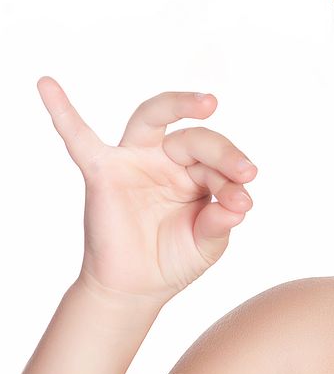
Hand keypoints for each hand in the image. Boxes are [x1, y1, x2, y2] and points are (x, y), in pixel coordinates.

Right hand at [37, 76, 256, 304]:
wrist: (136, 289)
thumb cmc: (174, 259)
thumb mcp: (208, 244)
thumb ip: (221, 223)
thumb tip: (239, 205)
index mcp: (197, 172)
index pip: (218, 164)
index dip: (234, 181)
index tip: (242, 204)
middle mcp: (168, 159)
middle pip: (195, 138)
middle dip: (222, 152)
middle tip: (245, 171)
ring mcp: (135, 161)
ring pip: (153, 118)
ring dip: (179, 104)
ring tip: (208, 102)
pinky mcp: (103, 173)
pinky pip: (79, 139)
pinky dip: (62, 112)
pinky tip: (48, 84)